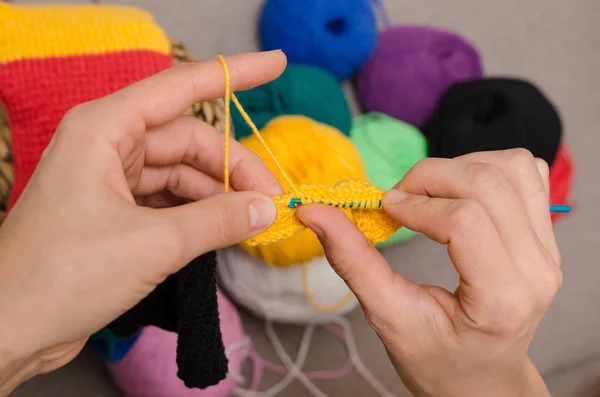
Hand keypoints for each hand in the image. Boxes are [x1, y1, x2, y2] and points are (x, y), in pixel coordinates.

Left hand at [0, 51, 285, 394]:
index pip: (181, 87)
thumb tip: (266, 208)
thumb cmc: (64, 275)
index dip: (234, 74)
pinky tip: (224, 229)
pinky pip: (170, 198)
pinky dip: (199, 211)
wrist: (8, 331)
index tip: (276, 64)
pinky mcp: (116, 212)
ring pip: (182, 171)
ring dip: (218, 194)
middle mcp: (107, 144)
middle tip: (270, 202)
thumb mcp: (153, 243)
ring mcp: (111, 178)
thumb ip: (217, 219)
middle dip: (233, 168)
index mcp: (105, 128)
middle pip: (188, 140)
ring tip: (252, 220)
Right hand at [298, 149, 559, 396]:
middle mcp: (537, 268)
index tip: (384, 211)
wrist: (483, 378)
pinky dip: (487, 168)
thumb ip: (353, 261)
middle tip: (398, 201)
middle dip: (430, 177)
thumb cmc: (436, 359)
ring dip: (460, 167)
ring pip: (512, 167)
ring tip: (428, 195)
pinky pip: (526, 173)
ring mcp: (550, 249)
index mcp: (501, 299)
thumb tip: (314, 211)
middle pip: (488, 183)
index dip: (414, 204)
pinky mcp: (548, 235)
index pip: (464, 220)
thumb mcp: (388, 317)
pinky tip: (460, 193)